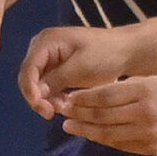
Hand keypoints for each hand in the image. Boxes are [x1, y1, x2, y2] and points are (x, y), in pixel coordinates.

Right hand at [19, 26, 138, 118]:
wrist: (128, 51)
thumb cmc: (106, 54)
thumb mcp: (81, 67)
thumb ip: (56, 80)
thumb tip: (36, 94)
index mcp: (46, 41)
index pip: (28, 69)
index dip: (30, 91)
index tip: (42, 108)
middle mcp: (43, 47)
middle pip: (30, 77)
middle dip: (38, 97)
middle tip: (51, 114)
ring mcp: (50, 58)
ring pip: (38, 85)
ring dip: (47, 99)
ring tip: (62, 109)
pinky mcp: (58, 69)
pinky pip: (49, 86)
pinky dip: (54, 97)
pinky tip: (65, 105)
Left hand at [54, 76, 156, 154]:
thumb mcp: (148, 81)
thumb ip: (122, 89)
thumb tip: (89, 97)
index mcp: (144, 91)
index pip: (105, 96)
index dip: (84, 99)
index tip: (68, 98)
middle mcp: (144, 112)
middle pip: (103, 115)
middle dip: (80, 114)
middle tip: (63, 112)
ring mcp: (147, 133)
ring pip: (108, 133)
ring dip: (85, 130)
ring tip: (70, 126)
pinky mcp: (150, 148)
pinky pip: (120, 145)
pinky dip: (103, 139)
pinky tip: (91, 134)